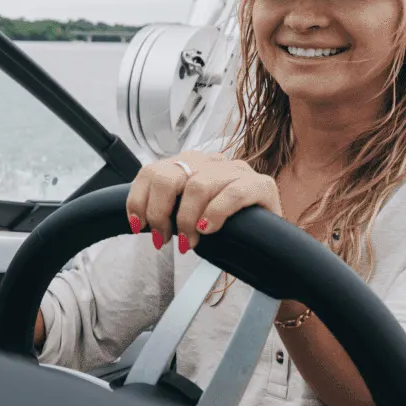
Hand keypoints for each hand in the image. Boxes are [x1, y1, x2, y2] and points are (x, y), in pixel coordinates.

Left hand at [125, 151, 281, 254]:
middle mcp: (212, 162)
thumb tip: (138, 221)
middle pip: (168, 176)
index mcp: (191, 164)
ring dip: (186, 219)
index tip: (138, 226)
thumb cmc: (224, 229)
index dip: (139, 200)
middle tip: (164, 238)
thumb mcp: (187, 215)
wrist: (267, 243)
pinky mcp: (262, 185)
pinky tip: (208, 229)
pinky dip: (215, 213)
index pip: (151, 171)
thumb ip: (166, 209)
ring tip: (189, 242)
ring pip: (198, 185)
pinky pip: (233, 193)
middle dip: (159, 213)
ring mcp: (237, 171)